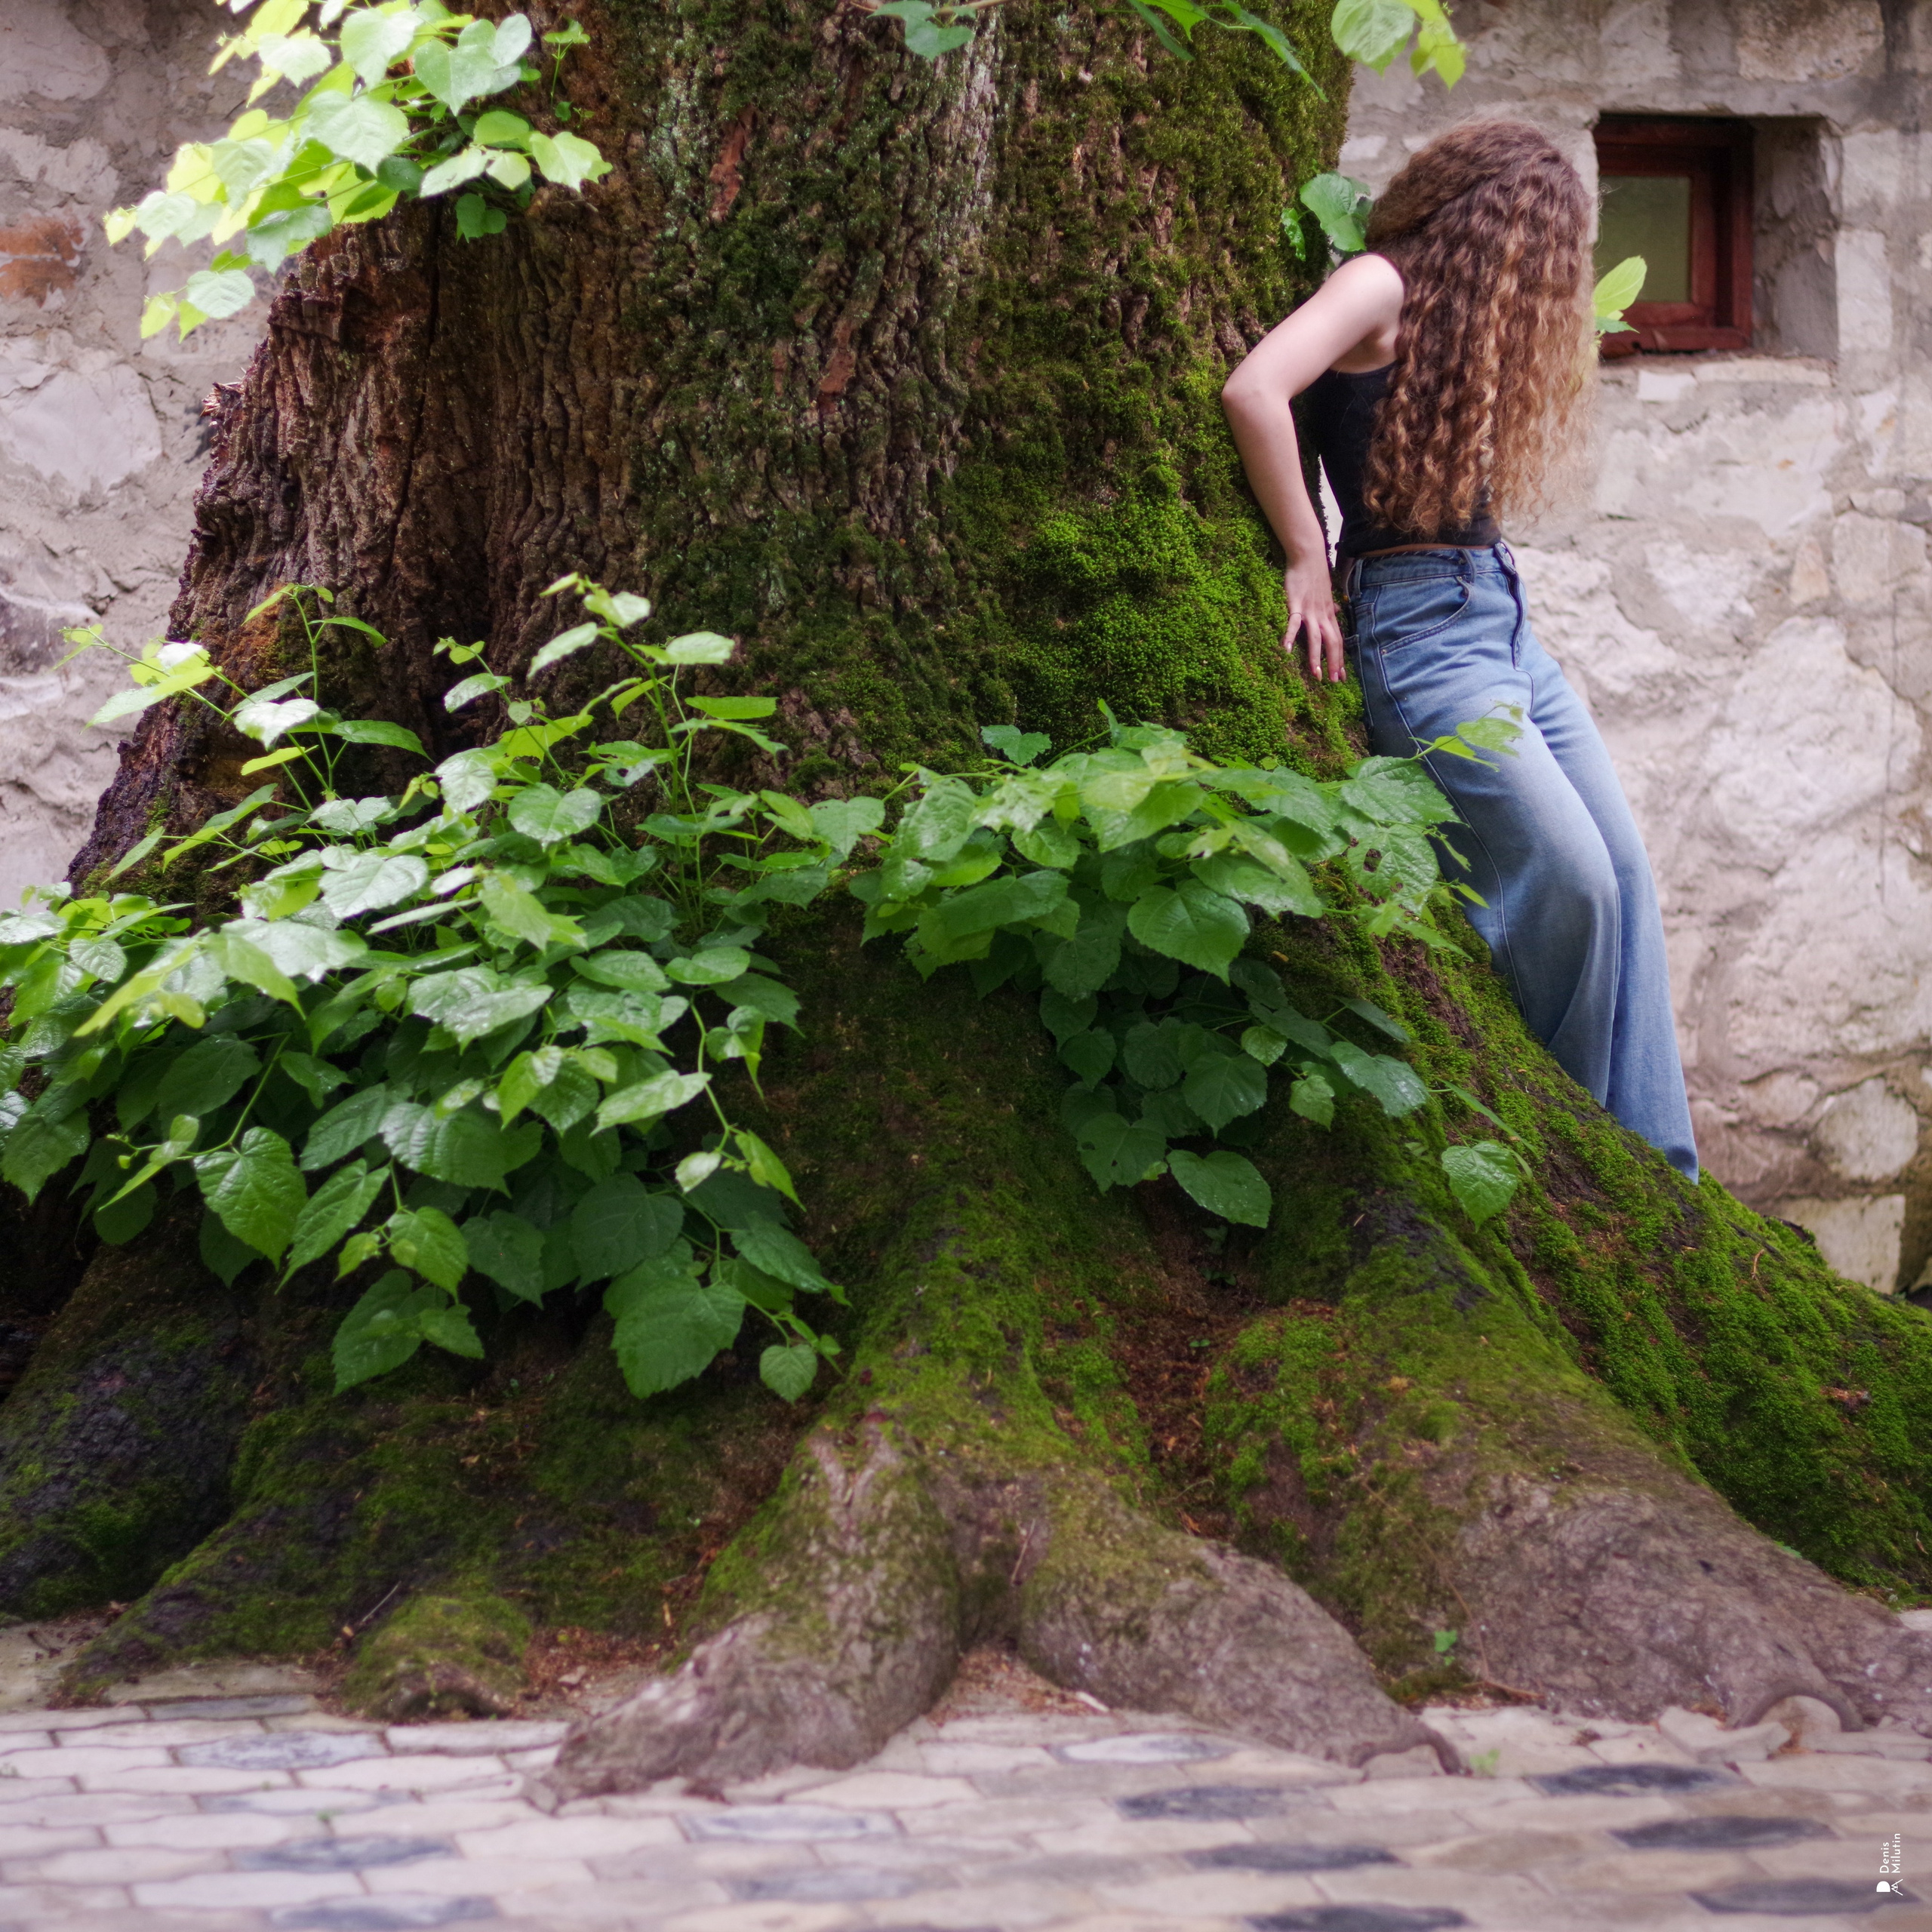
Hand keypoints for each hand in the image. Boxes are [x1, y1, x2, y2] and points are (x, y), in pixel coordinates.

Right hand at [1284, 557, 1346, 684]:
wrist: (1308, 556)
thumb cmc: (1315, 575)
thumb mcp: (1326, 594)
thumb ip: (1329, 607)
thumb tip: (1335, 612)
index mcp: (1329, 615)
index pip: (1338, 641)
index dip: (1341, 659)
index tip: (1342, 676)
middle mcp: (1323, 616)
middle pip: (1332, 643)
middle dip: (1334, 663)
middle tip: (1333, 681)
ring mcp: (1310, 611)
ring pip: (1316, 638)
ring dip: (1316, 657)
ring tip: (1316, 674)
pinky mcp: (1296, 605)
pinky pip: (1293, 624)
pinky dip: (1289, 637)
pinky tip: (1284, 650)